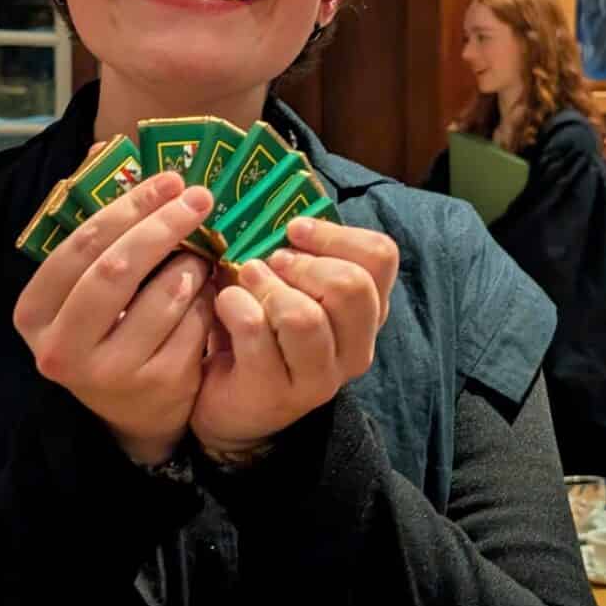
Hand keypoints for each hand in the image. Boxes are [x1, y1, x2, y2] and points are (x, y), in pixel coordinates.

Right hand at [13, 171, 215, 465]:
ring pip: (161, 296)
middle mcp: (60, 348)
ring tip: (202, 253)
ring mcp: (107, 373)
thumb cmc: (107, 326)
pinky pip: (191, 325)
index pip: (78, 246)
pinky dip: (206, 299)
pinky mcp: (154, 387)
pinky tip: (207, 292)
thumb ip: (95, 222)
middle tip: (200, 197)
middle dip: (163, 224)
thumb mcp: (86, 282)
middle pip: (116, 268)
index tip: (169, 179)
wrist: (134, 411)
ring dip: (191, 264)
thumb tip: (104, 148)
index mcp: (33, 313)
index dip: (127, 207)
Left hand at [190, 218, 398, 463]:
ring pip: (305, 316)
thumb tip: (278, 199)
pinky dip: (234, 305)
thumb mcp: (289, 287)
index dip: (335, 234)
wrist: (229, 405)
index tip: (293, 230)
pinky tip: (225, 304)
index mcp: (367, 313)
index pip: (381, 257)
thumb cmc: (260, 330)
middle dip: (303, 264)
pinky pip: (256, 332)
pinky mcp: (276, 393)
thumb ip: (297, 252)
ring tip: (245, 280)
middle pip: (352, 286)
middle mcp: (355, 349)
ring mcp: (319, 378)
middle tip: (270, 262)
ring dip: (266, 286)